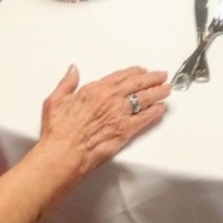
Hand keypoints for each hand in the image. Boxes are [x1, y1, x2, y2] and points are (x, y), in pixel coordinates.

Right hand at [40, 65, 169, 177]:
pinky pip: (145, 119)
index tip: (141, 71)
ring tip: (167, 89)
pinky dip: (155, 112)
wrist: (63, 152)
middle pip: (137, 84)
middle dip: (152, 79)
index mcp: (95, 90)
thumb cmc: (58, 130)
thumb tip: (73, 69)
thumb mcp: (55, 100)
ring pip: (144, 99)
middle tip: (162, 76)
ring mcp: (119, 114)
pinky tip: (161, 109)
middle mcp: (110, 99)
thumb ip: (67, 83)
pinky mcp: (125, 131)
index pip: (120, 76)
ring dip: (158, 92)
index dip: (134, 72)